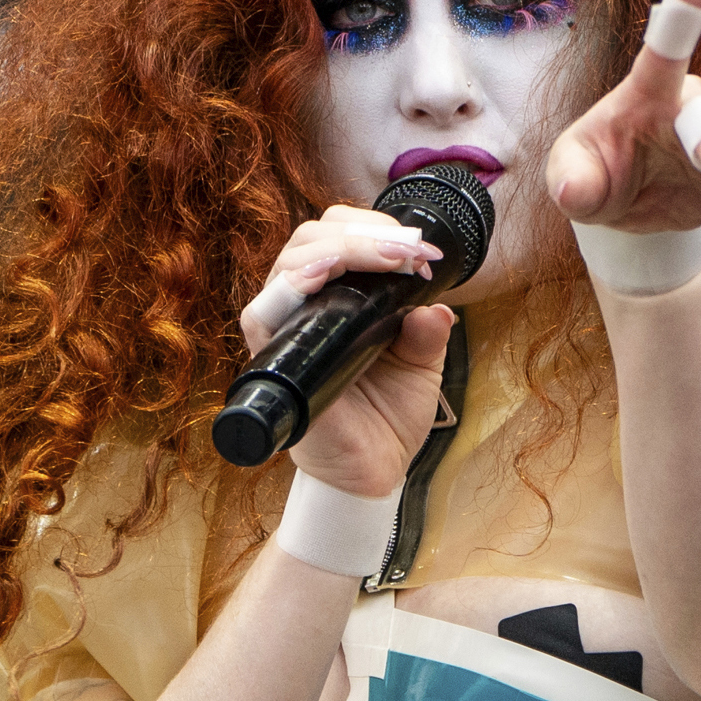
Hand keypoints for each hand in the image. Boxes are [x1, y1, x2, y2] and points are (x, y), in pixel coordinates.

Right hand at [239, 209, 452, 498]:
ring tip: (388, 258)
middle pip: (312, 236)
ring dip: (342, 247)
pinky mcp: (273, 358)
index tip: (417, 247)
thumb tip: (436, 307)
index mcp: (339, 299)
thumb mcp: (422, 366)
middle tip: (408, 251)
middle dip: (363, 232)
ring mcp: (287, 330)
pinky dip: (293, 284)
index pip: (338, 235)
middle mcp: (307, 306)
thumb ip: (427, 333)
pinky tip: (327, 274)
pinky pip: (264, 309)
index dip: (374, 228)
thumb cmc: (388, 417)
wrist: (373, 473)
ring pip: (291, 259)